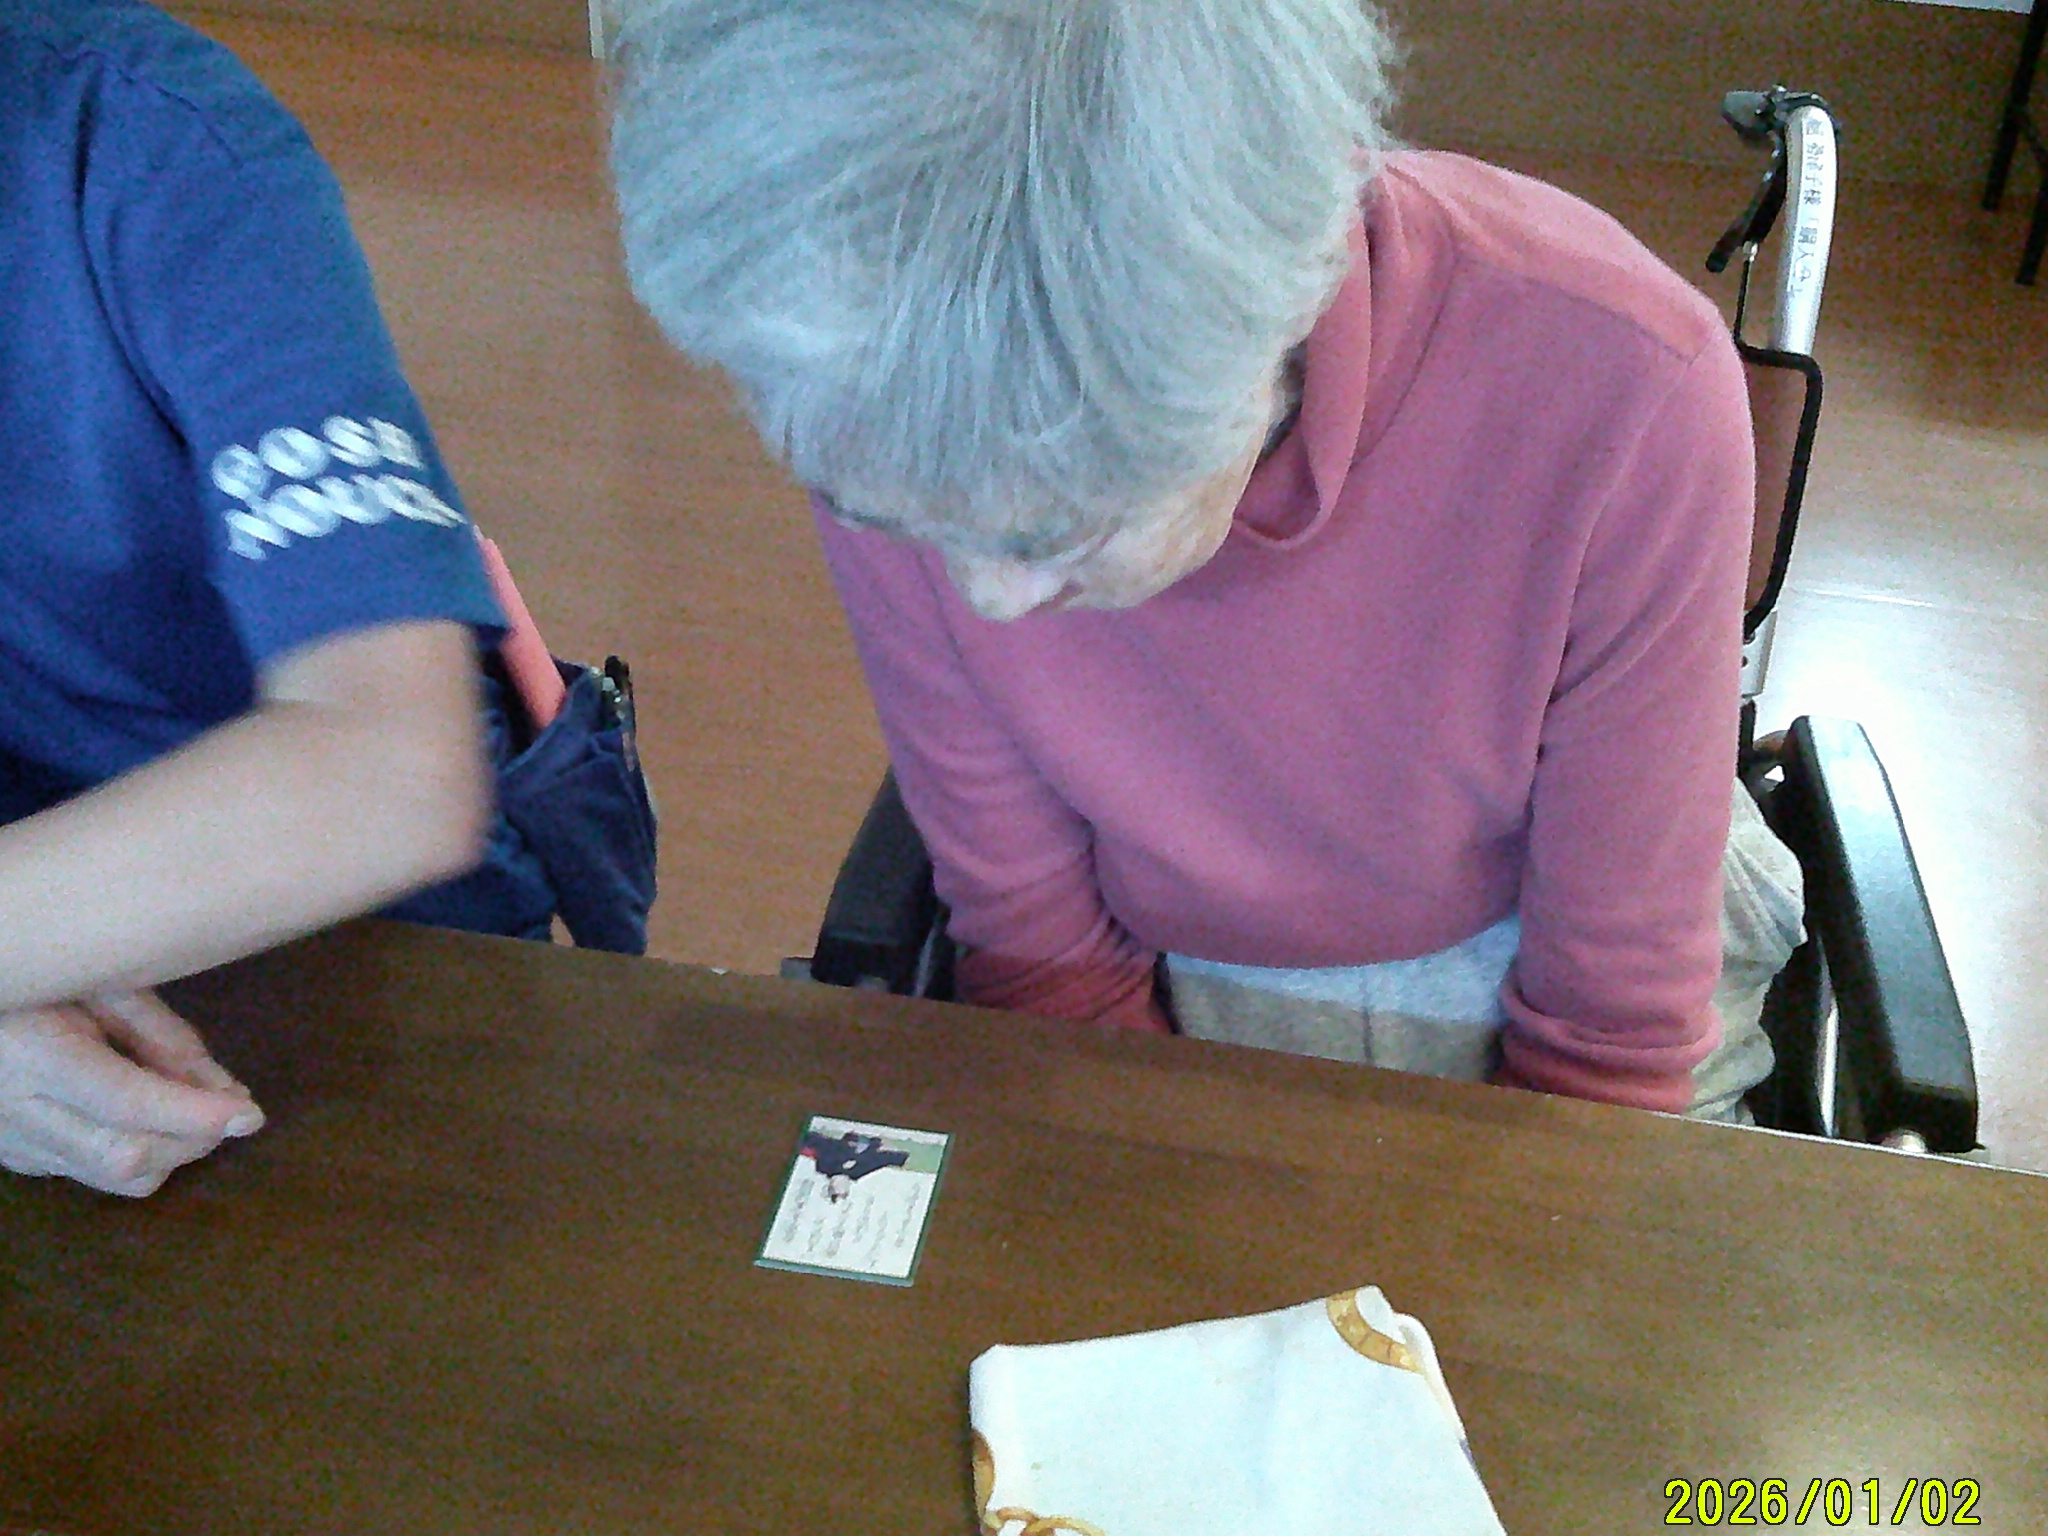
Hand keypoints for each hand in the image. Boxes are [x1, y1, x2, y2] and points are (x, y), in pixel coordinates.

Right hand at [0, 990, 263, 1195]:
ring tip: (193, 1108)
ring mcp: (18, 1145)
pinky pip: (98, 1175)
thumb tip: (226, 1090)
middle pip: (124, 1157)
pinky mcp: (22, 1161)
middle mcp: (20, 1114)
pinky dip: (144, 1154)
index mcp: (37, 1057)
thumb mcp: (102, 987)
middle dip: (193, 1139)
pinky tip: (150, 1117)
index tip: (250, 1115)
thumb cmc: (44, 982)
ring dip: (174, 1151)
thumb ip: (162, 1034)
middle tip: (230, 1107)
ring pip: (116, 1178)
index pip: (125, 1103)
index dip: (193, 1114)